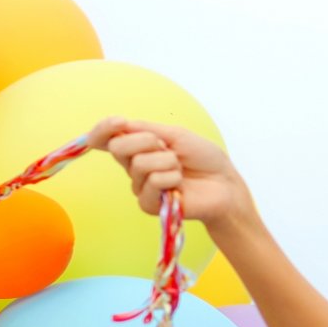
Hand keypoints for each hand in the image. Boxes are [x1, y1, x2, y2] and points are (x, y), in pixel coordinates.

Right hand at [87, 116, 255, 230]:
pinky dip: (171, 178)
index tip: (119, 122)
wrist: (223, 183)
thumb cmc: (203, 158)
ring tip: (180, 169)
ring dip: (167, 161)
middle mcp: (134, 167)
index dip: (104, 129)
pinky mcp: (148, 205)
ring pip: (139, 164)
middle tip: (167, 147)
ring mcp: (140, 186)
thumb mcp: (175, 135)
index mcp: (137, 147)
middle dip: (145, 141)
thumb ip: (146, 129)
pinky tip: (180, 185)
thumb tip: (121, 125)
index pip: (107, 139)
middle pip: (118, 148)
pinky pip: (152, 182)